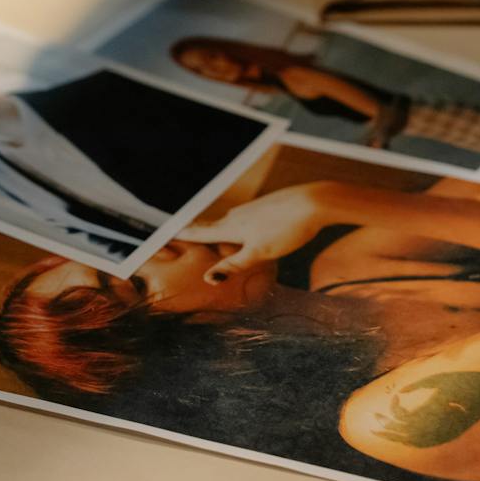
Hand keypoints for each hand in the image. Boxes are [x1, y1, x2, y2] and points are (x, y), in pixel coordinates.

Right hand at [175, 184, 341, 284]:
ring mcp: (252, 209)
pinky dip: (237, 225)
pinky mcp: (266, 206)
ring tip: (210, 234)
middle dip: (198, 231)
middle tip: (182, 234)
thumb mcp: (260, 253)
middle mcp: (238, 215)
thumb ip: (234, 265)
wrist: (314, 202)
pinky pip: (244, 218)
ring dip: (218, 228)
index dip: (183, 234)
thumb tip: (208, 278)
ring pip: (229, 221)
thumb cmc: (287, 228)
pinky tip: (245, 227)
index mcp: (232, 227)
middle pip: (212, 225)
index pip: (201, 232)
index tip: (165, 235)